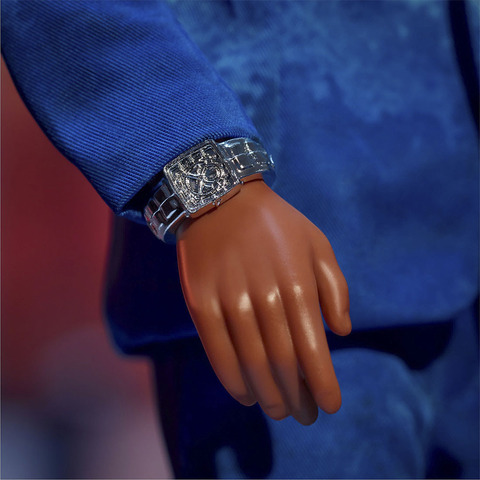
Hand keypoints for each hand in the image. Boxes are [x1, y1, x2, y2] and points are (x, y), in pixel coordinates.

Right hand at [176, 180, 350, 424]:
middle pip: (283, 364)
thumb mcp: (317, 242)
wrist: (220, 197)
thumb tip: (341, 332)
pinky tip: (246, 395)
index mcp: (298, 283)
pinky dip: (233, 380)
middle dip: (298, 398)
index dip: (324, 385)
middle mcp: (265, 296)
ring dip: (268, 396)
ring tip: (279, 410)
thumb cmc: (276, 224)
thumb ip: (335, 287)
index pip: (313, 351)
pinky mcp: (200, 302)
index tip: (330, 407)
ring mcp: (229, 300)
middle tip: (304, 415)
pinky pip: (217, 351)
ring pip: (251, 364)